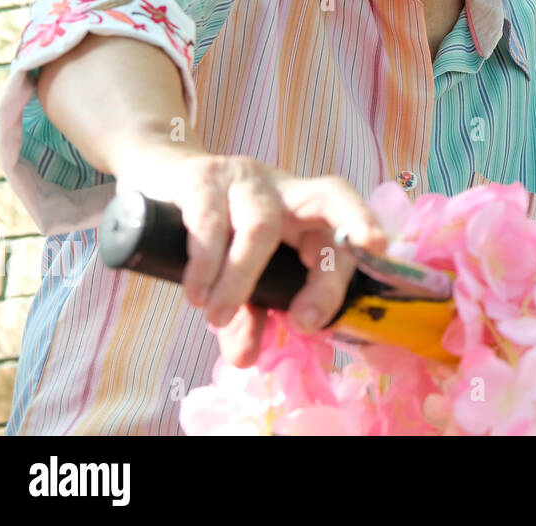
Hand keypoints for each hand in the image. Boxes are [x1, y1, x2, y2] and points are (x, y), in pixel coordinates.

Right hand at [111, 141, 387, 367]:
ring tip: (218, 317)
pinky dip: (206, 263)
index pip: (347, 211)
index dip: (362, 228)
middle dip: (336, 253)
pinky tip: (196, 293)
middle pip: (331, 198)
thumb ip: (250, 314)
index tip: (377, 251)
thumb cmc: (217, 233)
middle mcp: (286, 188)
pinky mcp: (200, 178)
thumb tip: (244, 357)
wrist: (158, 180)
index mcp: (308, 208)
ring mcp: (245, 177)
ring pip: (260, 226)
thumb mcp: (241, 274)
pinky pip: (209, 221)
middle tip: (307, 320)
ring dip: (241, 281)